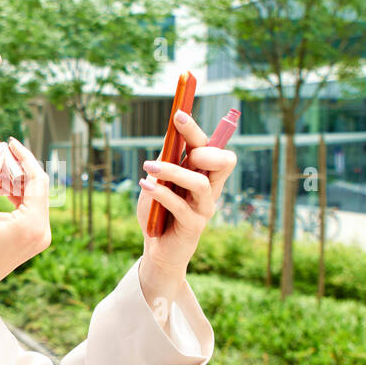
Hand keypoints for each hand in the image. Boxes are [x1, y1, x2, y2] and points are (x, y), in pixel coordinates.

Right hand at [0, 137, 50, 297]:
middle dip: (16, 169)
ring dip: (12, 182)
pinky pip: (26, 209)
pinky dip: (12, 196)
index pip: (37, 178)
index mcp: (34, 224)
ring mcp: (38, 237)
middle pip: (37, 186)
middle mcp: (42, 231)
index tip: (8, 142)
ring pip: (31, 196)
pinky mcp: (30, 240)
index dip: (24, 157)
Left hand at [135, 111, 236, 280]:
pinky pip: (180, 206)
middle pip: (221, 159)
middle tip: (175, 139)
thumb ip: (167, 159)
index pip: (211, 145)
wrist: (157, 250)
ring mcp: (205, 207)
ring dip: (172, 171)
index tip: (178, 114)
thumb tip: (170, 130)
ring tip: (149, 167)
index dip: (196, 129)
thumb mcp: (159, 181)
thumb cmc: (159, 212)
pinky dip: (161, 193)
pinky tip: (145, 186)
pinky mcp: (194, 226)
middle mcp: (211, 188)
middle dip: (199, 143)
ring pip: (199, 183)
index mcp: (204, 173)